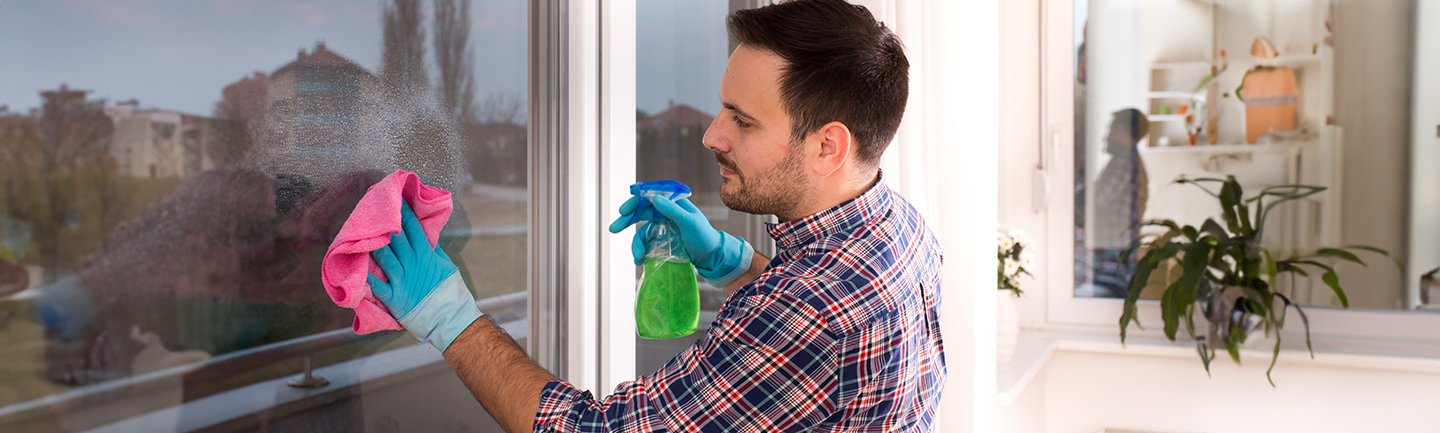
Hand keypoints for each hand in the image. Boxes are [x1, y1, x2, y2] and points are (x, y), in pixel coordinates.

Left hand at [369, 203, 481, 352]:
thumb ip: (435, 252)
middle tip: (374, 207)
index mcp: (426, 254)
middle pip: (395, 237)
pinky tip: (354, 266)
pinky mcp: (393, 296)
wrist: (449, 318)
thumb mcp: (447, 267)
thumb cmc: (450, 292)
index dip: (403, 212)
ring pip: (383, 256)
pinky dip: (364, 276)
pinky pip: (375, 284)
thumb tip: (427, 239)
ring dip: (372, 243)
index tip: (395, 198)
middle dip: (385, 221)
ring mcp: (401, 279)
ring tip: (361, 230)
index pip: (412, 227)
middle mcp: (412, 263)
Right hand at [608, 195, 752, 286]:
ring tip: (637, 257)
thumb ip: (672, 210)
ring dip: (635, 243)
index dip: (635, 201)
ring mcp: (661, 226)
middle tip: (613, 229)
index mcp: (672, 203)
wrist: (711, 256)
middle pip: (640, 212)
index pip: (650, 196)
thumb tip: (654, 198)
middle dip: (626, 220)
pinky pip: (645, 242)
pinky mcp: (661, 239)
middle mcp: (665, 212)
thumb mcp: (689, 222)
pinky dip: (640, 250)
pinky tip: (640, 259)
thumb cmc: (704, 236)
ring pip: (641, 230)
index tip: (624, 210)